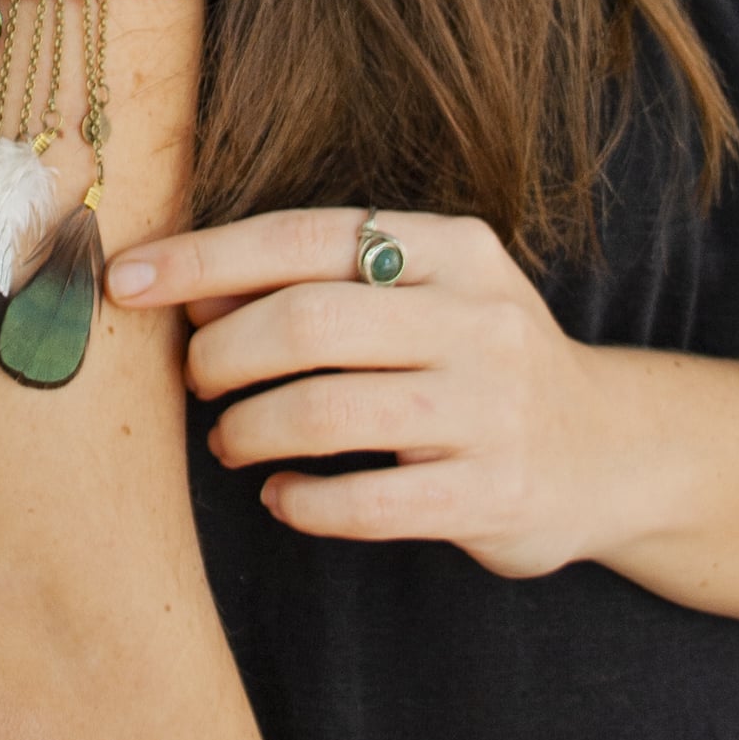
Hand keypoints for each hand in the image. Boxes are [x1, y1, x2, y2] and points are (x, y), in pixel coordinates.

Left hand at [104, 206, 602, 579]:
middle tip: (196, 382)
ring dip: (250, 431)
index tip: (126, 282)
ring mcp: (492, 408)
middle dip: (222, 354)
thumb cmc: (479, 363)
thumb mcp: (422, 298)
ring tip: (230, 442)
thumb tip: (187, 285)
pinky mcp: (493, 492)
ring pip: (327, 412)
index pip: (306, 236)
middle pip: (308, 321)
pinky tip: (284, 497)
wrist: (612, 450)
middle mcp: (479, 317)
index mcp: (454, 248)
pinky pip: (369, 502)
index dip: (204, 258)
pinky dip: (304, 501)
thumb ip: (320, 284)